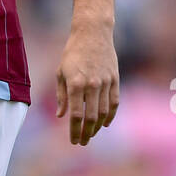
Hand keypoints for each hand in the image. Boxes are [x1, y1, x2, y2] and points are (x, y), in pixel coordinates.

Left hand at [55, 25, 118, 145]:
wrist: (93, 33)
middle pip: (91, 117)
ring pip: (104, 112)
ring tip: (91, 134)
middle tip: (82, 142)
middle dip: (86, 133)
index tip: (73, 141)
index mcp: (75, 84)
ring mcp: (105, 82)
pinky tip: (104, 123)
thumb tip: (61, 115)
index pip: (75, 115)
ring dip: (97, 127)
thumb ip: (61, 96)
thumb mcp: (61, 72)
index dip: (74, 131)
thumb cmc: (72, 52)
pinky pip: (114, 102)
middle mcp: (91, 85)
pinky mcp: (115, 79)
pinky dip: (110, 116)